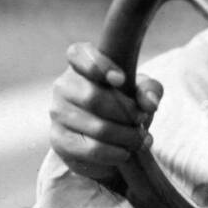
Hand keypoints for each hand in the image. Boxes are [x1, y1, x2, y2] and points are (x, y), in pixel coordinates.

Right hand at [50, 42, 163, 180]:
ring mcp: (58, 113)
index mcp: (80, 64)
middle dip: (125, 112)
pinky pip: (90, 149)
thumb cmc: (125, 104)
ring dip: (125, 136)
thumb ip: (149, 90)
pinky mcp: (58, 140)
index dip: (98, 65)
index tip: (121, 80)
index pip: (77, 54)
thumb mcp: (141, 92)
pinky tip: (125, 153)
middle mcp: (63, 85)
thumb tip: (149, 103)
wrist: (109, 139)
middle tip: (141, 120)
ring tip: (141, 140)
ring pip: (96, 127)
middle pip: (94, 97)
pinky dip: (114, 153)